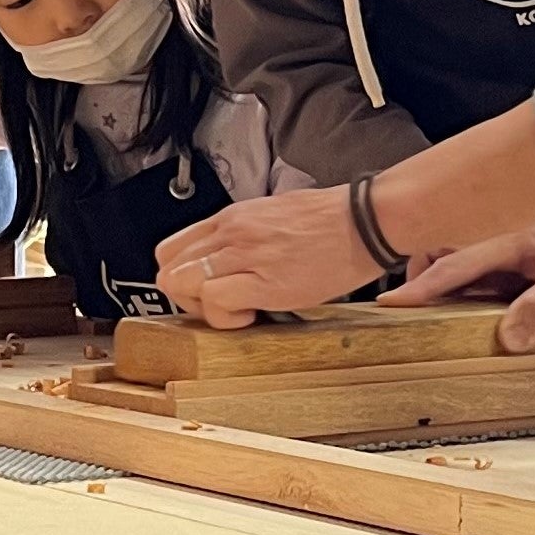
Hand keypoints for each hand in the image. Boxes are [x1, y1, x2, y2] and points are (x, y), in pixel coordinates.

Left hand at [154, 186, 382, 326]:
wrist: (365, 220)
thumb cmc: (330, 221)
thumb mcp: (272, 216)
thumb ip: (242, 237)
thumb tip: (226, 261)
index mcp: (231, 218)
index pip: (170, 249)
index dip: (180, 277)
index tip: (202, 290)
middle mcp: (231, 232)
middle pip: (169, 270)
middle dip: (186, 297)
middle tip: (218, 304)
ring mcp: (245, 254)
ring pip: (183, 284)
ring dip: (203, 307)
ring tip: (237, 308)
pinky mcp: (265, 281)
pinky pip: (216, 301)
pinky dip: (226, 317)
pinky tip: (252, 313)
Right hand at [391, 219, 534, 350]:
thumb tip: (509, 339)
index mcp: (509, 244)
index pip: (453, 265)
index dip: (419, 287)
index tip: (389, 304)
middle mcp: (501, 250)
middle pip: (442, 261)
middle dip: (422, 284)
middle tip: (412, 314)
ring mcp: (506, 263)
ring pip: (456, 274)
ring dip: (441, 294)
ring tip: (434, 321)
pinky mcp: (513, 276)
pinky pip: (475, 287)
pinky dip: (462, 301)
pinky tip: (468, 322)